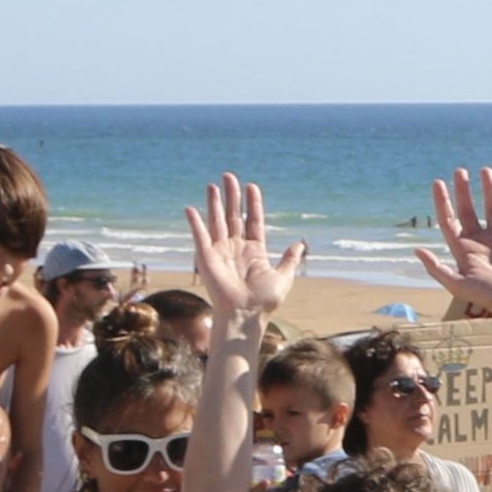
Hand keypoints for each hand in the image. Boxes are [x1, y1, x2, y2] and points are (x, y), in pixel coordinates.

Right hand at [187, 173, 298, 326]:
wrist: (245, 315)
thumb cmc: (264, 301)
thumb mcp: (283, 276)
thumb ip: (290, 259)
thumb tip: (300, 243)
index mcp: (254, 250)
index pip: (253, 221)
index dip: (252, 204)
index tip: (252, 186)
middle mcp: (236, 248)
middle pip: (233, 216)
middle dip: (232, 196)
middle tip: (229, 176)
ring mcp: (220, 252)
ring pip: (217, 221)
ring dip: (214, 203)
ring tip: (213, 185)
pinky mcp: (206, 258)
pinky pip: (200, 237)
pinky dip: (195, 223)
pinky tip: (191, 209)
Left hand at [417, 169, 491, 323]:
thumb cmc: (487, 297)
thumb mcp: (458, 284)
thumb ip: (437, 269)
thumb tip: (416, 251)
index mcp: (463, 249)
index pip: (449, 220)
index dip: (442, 202)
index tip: (438, 183)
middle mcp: (479, 241)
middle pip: (468, 210)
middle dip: (463, 191)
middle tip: (459, 171)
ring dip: (489, 190)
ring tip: (485, 170)